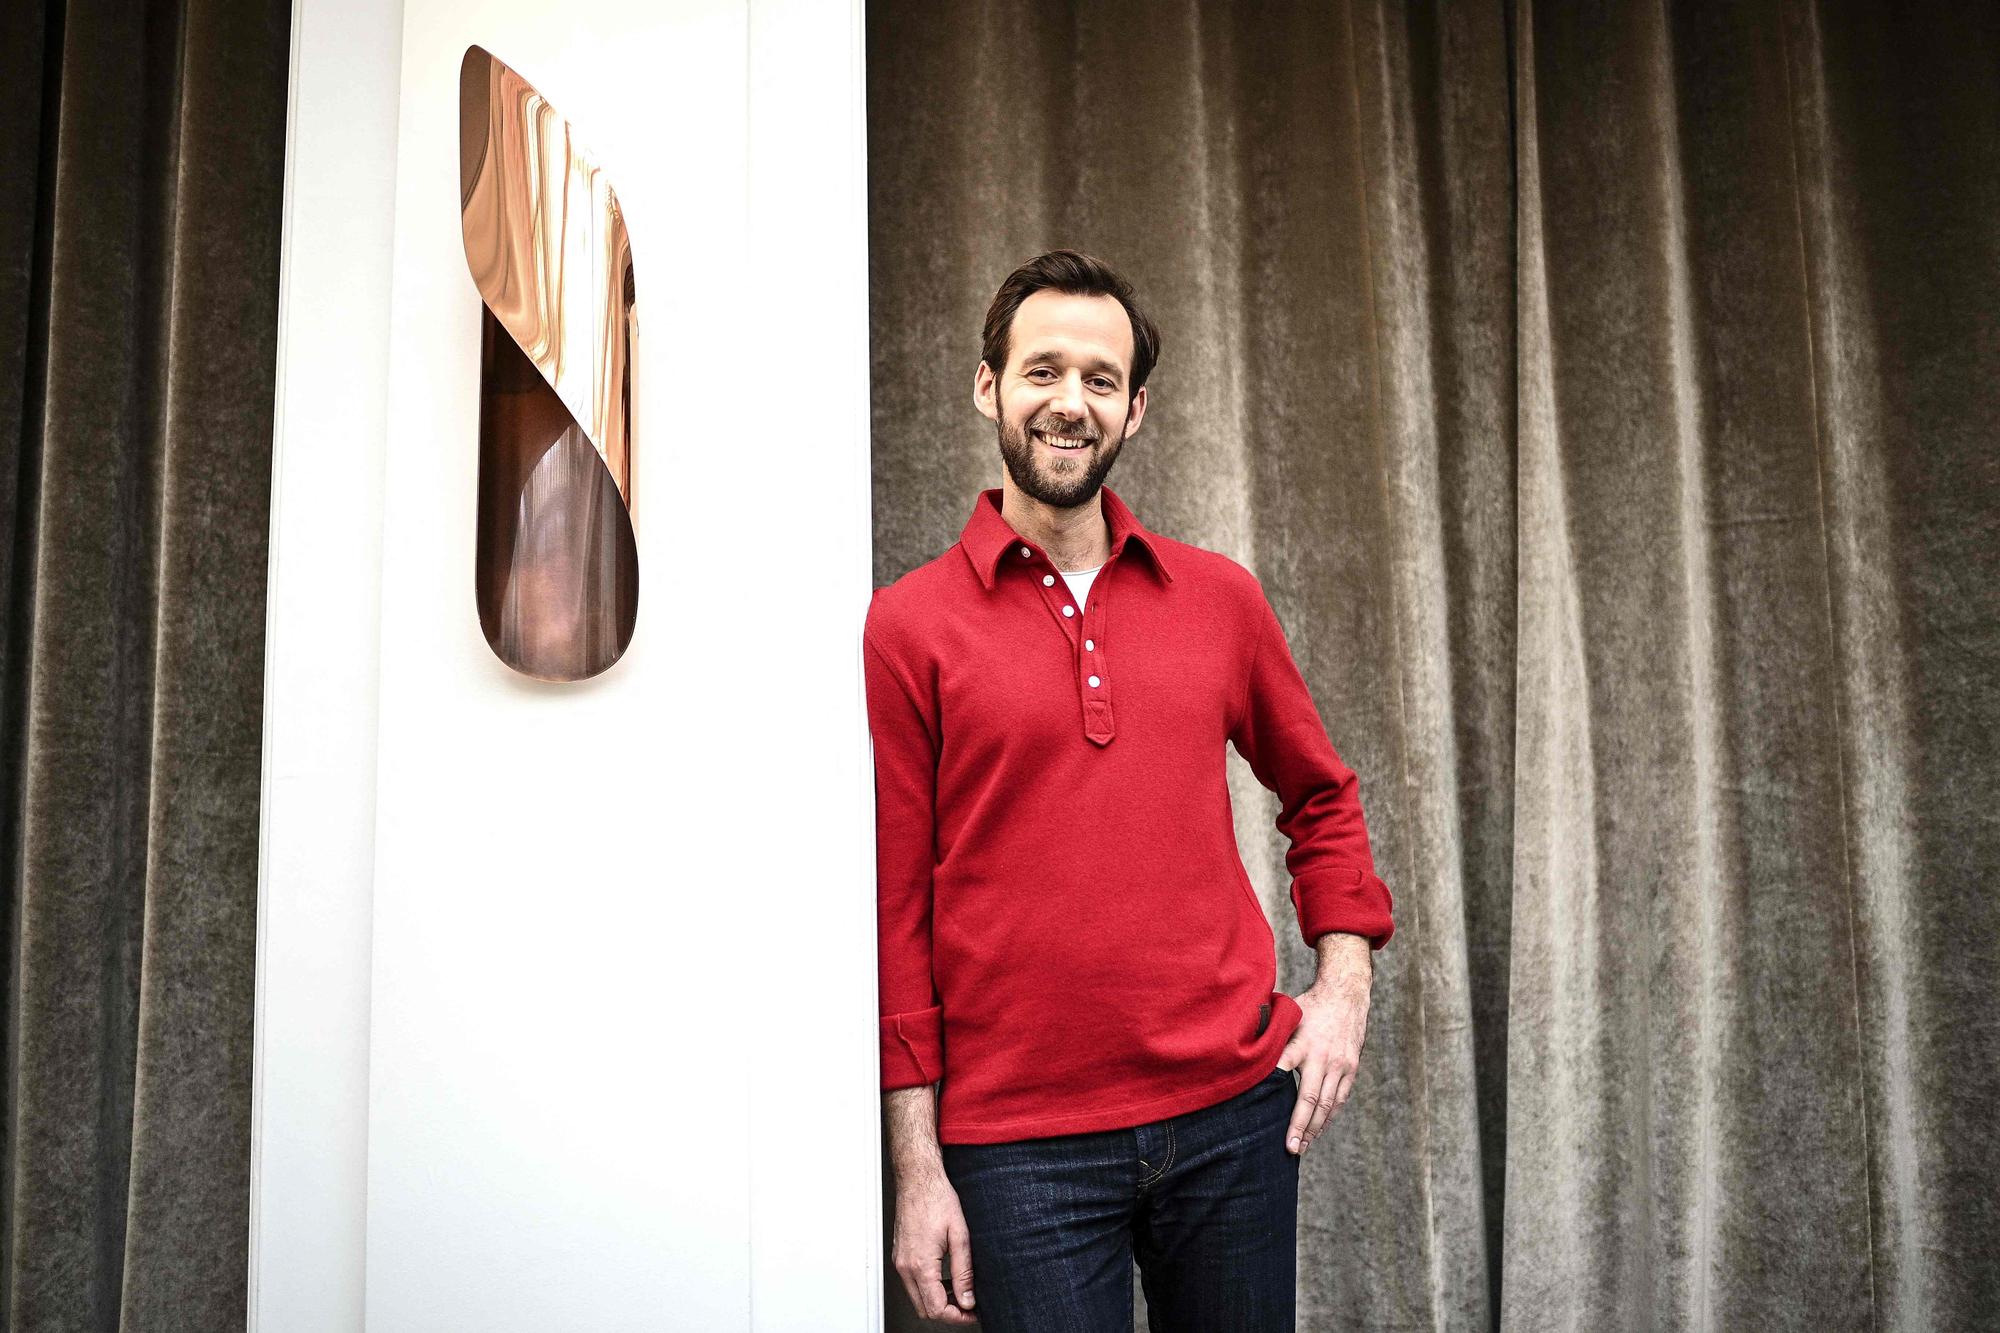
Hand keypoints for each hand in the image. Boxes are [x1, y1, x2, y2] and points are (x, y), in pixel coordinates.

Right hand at [891, 1169, 977, 1323]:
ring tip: (960, 1291)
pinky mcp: (900, 1257)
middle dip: (948, 1313)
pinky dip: (929, 1289)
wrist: (918, 1180)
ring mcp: (900, 1262)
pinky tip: (945, 1279)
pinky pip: (912, 1284)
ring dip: (938, 1301)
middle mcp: (906, 1267)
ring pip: (917, 1299)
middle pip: (924, 1309)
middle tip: (968, 1305)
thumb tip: (967, 1299)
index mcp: (921, 1264)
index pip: (936, 1308)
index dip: (958, 1316)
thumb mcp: (959, 1236)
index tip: (973, 1312)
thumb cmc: (937, 1200)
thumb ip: (963, 1273)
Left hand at [1276, 972, 1370, 1154]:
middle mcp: (1322, 1056)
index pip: (1284, 1067)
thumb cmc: (1310, 1006)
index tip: (1263, 1111)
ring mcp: (1340, 1065)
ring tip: (1303, 1147)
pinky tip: (1319, 1130)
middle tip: (1291, 1149)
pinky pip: (1340, 1099)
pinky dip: (1329, 1117)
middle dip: (1300, 1126)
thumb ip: (1271, 1035)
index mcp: (1302, 1042)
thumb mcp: (1288, 1015)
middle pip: (1310, 1097)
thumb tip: (1242, 1050)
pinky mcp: (1351, 1069)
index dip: (1273, 1087)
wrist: (1346, 995)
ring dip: (1315, 1128)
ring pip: (1327, 1104)